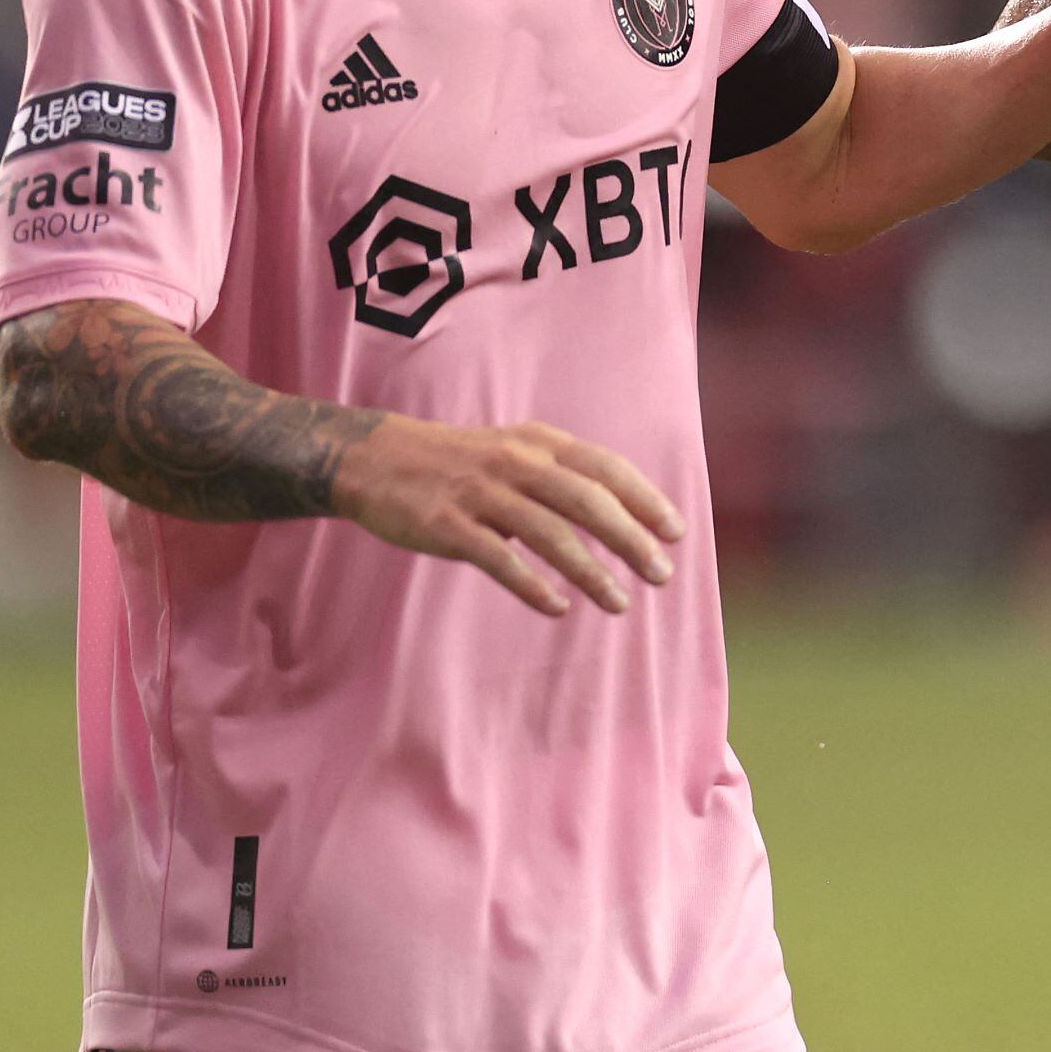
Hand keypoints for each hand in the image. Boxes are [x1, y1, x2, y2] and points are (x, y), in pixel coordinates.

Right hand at [330, 416, 684, 615]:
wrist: (374, 458)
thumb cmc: (459, 463)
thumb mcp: (515, 451)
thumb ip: (561, 476)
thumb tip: (619, 515)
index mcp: (539, 443)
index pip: (607, 468)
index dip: (646, 500)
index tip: (677, 531)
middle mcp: (516, 463)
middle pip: (588, 502)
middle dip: (631, 540)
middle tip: (662, 574)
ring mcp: (482, 493)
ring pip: (551, 534)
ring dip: (592, 571)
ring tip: (620, 602)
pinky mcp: (448, 524)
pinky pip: (500, 558)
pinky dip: (533, 585)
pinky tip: (559, 608)